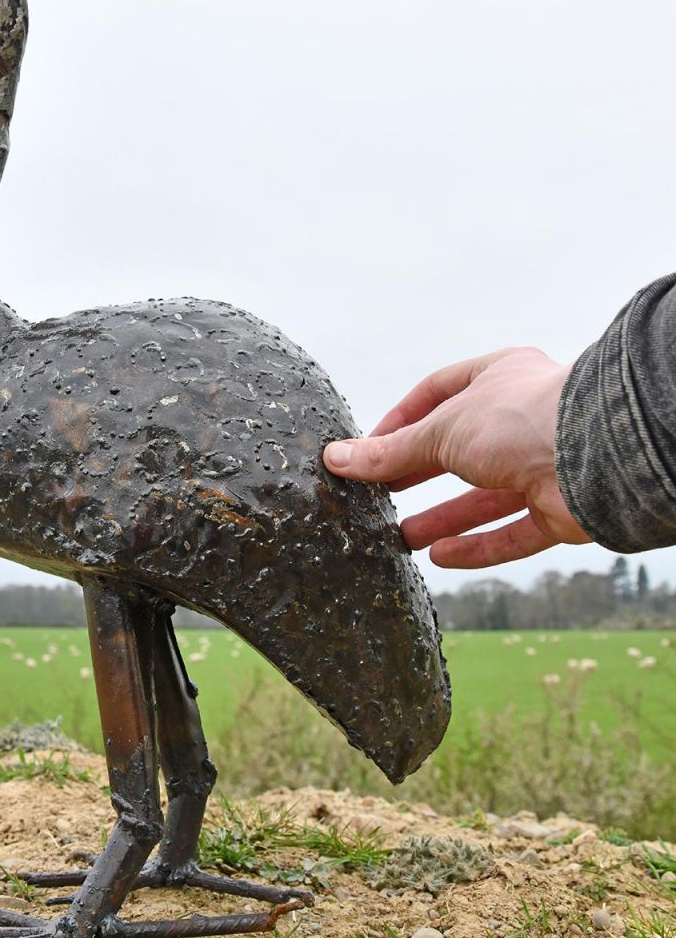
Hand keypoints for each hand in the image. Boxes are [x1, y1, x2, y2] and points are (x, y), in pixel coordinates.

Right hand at [323, 347, 591, 567]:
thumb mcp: (439, 432)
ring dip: (443, 517)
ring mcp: (544, 465)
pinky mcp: (562, 509)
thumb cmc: (521, 419)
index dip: (401, 420)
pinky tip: (441, 558)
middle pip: (458, 449)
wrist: (600, 456)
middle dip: (418, 474)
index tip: (369, 448)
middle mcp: (522, 419)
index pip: (438, 394)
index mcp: (498, 379)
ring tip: (400, 536)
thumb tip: (336, 459)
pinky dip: (478, 546)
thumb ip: (390, 452)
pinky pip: (514, 532)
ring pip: (485, 496)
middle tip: (379, 493)